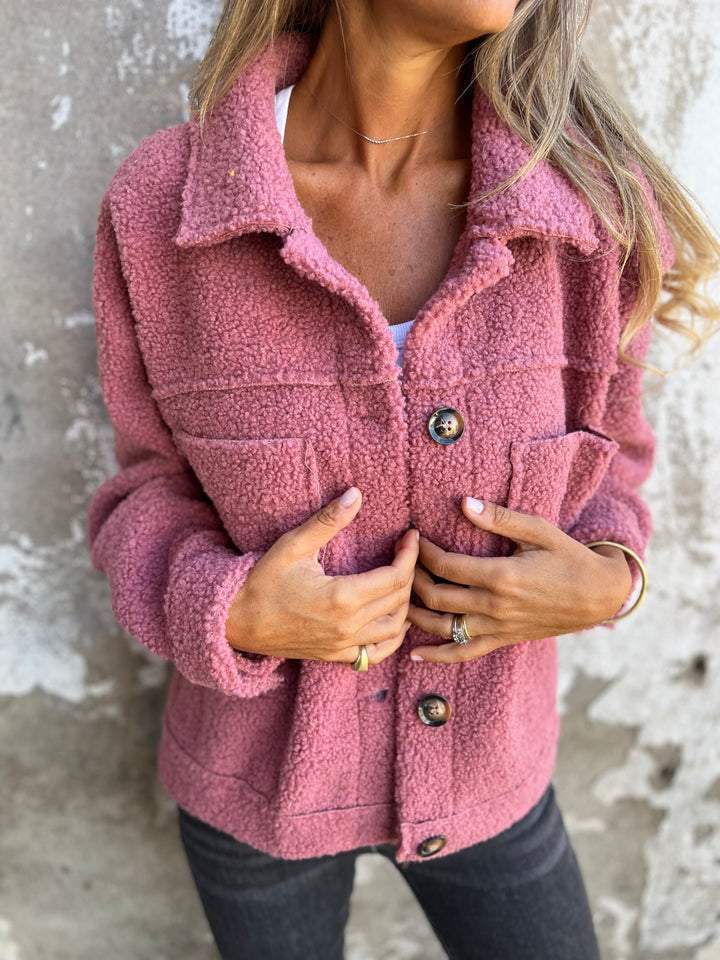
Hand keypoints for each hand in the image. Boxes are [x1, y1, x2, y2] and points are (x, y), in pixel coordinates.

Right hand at [226, 486, 418, 666]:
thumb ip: (327, 521)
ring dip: (405, 604)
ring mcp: (343, 646)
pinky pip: (377, 653)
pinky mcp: (336, 656)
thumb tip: (355, 495)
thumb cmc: (262, 582)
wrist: (235, 622)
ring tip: (402, 581)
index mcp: (342, 598)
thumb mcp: (293, 545)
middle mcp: (348, 626)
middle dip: (410, 573)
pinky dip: (392, 637)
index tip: (411, 536)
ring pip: (394, 628)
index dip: (409, 554)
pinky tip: (393, 620)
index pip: (395, 576)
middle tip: (406, 551)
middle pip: (399, 600)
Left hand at [407, 496, 632, 662]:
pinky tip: (414, 654)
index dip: (423, 551)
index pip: (446, 565)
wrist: (599, 596)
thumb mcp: (539, 531)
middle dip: (412, 577)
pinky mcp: (502, 640)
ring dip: (415, 613)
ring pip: (442, 628)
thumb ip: (499, 518)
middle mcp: (495, 606)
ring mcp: (497, 628)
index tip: (412, 536)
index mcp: (501, 576)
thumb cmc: (569, 558)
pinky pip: (464, 654)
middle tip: (401, 561)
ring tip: (397, 597)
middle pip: (436, 596)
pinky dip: (437, 657)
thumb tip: (463, 503)